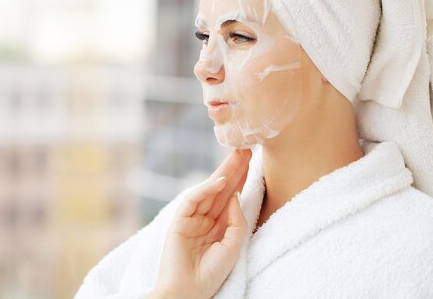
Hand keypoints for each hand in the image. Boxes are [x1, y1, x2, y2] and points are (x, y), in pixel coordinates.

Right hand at [153, 149, 251, 298]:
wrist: (189, 292)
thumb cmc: (211, 275)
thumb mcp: (232, 246)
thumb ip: (236, 220)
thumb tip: (235, 195)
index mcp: (218, 225)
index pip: (231, 197)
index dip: (241, 179)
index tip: (253, 162)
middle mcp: (206, 218)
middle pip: (222, 189)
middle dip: (234, 169)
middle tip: (247, 149)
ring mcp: (192, 218)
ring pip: (209, 189)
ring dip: (224, 172)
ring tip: (238, 156)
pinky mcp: (179, 221)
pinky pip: (193, 199)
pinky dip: (206, 189)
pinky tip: (220, 180)